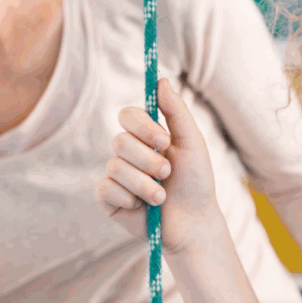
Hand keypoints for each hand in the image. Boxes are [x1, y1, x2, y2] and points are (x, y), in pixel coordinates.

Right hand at [94, 78, 218, 253]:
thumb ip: (176, 111)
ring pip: (115, 167)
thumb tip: (161, 80)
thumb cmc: (196, 182)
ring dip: (146, 185)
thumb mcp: (192, 143)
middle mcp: (128, 153)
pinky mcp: (108, 198)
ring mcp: (116, 175)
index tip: (164, 141)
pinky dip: (130, 199)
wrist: (194, 222)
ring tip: (162, 196)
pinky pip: (105, 189)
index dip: (143, 127)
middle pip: (119, 141)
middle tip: (168, 174)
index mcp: (146, 136)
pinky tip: (143, 207)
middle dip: (149, 161)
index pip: (127, 115)